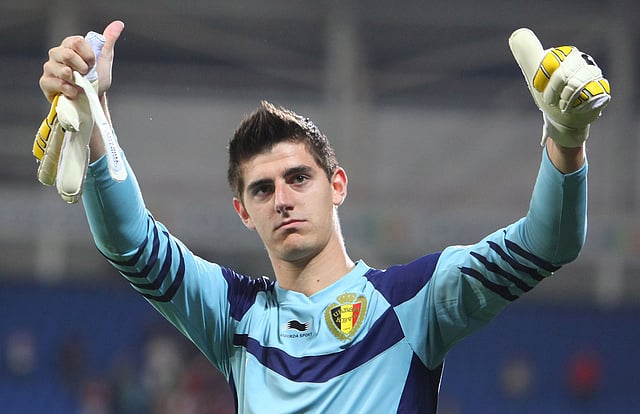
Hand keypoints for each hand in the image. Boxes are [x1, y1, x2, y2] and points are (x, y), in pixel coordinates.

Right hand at [39, 20, 124, 101]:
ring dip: (77, 81)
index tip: (93, 64)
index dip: (88, 55)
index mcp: (69, 45)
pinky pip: (58, 84)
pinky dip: (71, 91)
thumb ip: (108, 41)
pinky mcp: (45, 82)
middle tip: (87, 74)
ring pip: (63, 71)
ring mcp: (49, 68)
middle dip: (83, 68)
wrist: (92, 100)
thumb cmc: (96, 79)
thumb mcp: (104, 59)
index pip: (77, 41)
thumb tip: (118, 24)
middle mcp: (56, 54)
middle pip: (67, 54)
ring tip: (80, 84)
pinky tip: (75, 92)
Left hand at [509, 28, 610, 147]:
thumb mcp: (533, 74)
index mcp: (563, 54)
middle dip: (552, 92)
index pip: (549, 63)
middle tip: (550, 101)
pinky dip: (578, 105)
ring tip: (562, 105)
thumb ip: (527, 55)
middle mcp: (580, 60)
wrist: (563, 117)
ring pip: (575, 85)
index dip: (542, 80)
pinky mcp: (601, 88)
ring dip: (564, 100)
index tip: (539, 88)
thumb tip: (516, 36)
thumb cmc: (549, 94)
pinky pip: (589, 95)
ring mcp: (592, 73)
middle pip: (562, 74)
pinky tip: (575, 107)